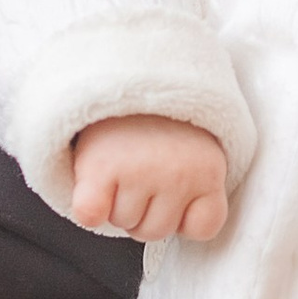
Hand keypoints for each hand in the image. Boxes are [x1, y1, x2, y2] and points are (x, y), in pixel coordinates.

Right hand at [70, 113, 230, 243]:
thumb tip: (187, 230)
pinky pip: (91, 215)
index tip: (176, 188)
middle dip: (144, 209)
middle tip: (139, 168)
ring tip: (120, 162)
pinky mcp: (100, 168)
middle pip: (156, 232)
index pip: (204, 227)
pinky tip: (94, 181)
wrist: (122, 66)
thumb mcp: (195, 147)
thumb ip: (198, 187)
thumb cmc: (158, 119)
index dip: (184, 214)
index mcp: (209, 169)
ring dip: (116, 202)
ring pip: (123, 223)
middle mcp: (178, 173)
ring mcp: (139, 171)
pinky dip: (88, 207)